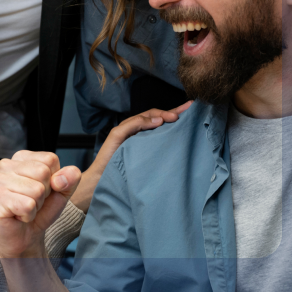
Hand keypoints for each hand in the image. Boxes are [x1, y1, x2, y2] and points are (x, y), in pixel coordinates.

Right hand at [0, 151, 81, 258]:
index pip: (50, 159)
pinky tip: (18, 215)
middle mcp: (6, 165)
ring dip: (36, 205)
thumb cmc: (40, 210)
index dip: (53, 179)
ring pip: (36, 190)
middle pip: (43, 172)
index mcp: (21, 157)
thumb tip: (61, 179)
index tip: (42, 189)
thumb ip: (70, 177)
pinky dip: (28, 215)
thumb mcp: (62, 191)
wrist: (25, 236)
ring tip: (25, 208)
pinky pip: (27, 205)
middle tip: (32, 201)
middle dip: (44, 193)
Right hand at [70, 101, 192, 212]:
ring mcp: (123, 131)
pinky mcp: (115, 135)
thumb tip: (176, 142)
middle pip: (153, 114)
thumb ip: (156, 149)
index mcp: (141, 134)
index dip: (175, 114)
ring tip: (175, 116)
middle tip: (187, 110)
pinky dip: (144, 122)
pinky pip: (131, 125)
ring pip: (144, 116)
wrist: (101, 181)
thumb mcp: (145, 160)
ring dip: (160, 114)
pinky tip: (157, 122)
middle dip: (171, 110)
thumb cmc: (123, 173)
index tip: (191, 112)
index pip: (159, 120)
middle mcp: (132, 130)